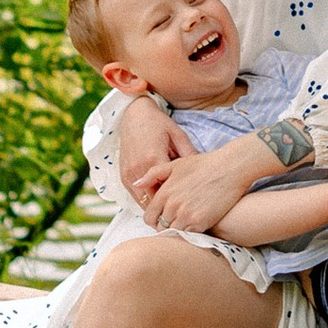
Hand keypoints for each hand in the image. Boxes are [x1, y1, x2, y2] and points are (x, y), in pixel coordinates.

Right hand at [115, 93, 184, 208]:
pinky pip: (136, 197)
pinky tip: (160, 199)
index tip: (192, 204)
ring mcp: (129, 175)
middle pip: (155, 200)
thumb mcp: (178, 136)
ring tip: (172, 209)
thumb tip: (203, 173)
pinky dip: (147, 200)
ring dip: (157, 206)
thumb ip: (189, 155)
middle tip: (183, 212)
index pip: (168, 190)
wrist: (134, 115)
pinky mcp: (123, 177)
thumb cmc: (159, 124)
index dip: (180, 199)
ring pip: (143, 202)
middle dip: (168, 207)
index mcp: (153, 159)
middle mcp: (138, 170)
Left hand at [136, 130, 279, 235]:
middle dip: (165, 224)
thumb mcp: (176, 164)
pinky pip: (188, 235)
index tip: (162, 217)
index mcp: (164, 192)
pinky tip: (196, 224)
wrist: (230, 168)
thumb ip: (153, 174)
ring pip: (173, 232)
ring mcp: (186, 215)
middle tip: (175, 220)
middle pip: (160, 226)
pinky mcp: (200, 223)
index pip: (149, 216)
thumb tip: (136, 184)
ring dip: (177, 229)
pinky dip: (190, 232)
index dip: (154, 218)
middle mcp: (172, 205)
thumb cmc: (204, 164)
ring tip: (185, 222)